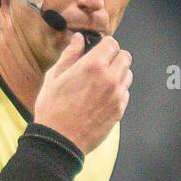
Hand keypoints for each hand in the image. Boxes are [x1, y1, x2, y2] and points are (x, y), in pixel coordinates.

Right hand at [33, 33, 131, 153]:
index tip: (97, 50)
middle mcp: (110, 78)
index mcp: (93, 66)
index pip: (112, 43)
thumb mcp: (54, 77)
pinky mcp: (119, 110)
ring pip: (128, 74)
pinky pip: (125, 93)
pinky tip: (102, 97)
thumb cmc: (52, 109)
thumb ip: (70, 55)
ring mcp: (117, 95)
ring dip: (118, 74)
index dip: (104, 45)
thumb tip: (78, 39)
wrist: (59, 141)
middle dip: (114, 57)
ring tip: (101, 81)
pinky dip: (117, 91)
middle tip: (100, 65)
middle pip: (125, 57)